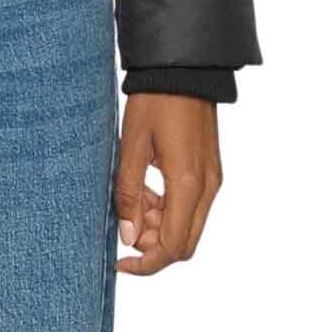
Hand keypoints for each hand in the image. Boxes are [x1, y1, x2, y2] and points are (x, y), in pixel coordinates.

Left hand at [113, 93, 222, 274]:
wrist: (183, 69)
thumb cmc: (154, 101)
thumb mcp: (131, 145)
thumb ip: (129, 194)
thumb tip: (128, 236)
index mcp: (188, 184)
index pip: (173, 247)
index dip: (146, 262)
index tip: (120, 261)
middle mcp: (207, 188)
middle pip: (184, 243)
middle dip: (152, 244)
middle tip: (124, 224)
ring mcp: (212, 179)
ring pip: (187, 225)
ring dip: (159, 224)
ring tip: (132, 198)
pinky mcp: (209, 170)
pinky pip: (191, 204)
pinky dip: (168, 207)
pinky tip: (147, 186)